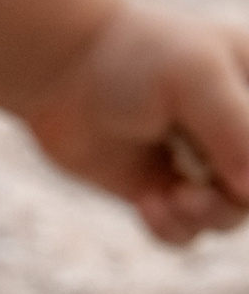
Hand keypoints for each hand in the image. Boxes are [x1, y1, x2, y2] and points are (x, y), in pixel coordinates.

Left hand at [25, 3, 248, 244]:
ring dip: (204, 218)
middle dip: (233, 202)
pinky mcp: (162, 190)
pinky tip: (148, 203)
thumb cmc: (135, 61)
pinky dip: (172, 228)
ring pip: (228, 218)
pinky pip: (186, 232)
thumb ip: (237, 130)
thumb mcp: (197, 80)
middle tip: (194, 194)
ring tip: (171, 198)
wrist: (62, 73)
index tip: (232, 177)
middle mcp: (239, 133)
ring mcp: (202, 165)